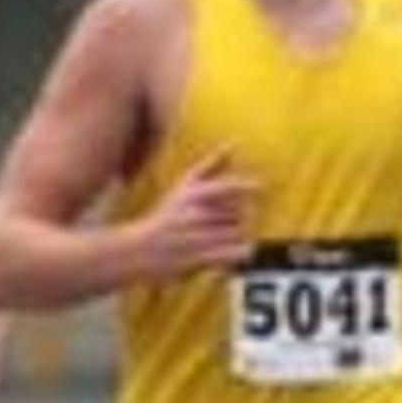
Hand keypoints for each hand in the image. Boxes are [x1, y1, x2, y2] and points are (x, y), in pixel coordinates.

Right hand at [121, 148, 258, 283]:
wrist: (140, 250)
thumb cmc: (168, 215)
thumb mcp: (184, 186)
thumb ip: (211, 165)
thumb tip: (235, 144)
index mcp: (193, 194)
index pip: (230, 186)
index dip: (248, 187)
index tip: (261, 188)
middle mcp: (197, 214)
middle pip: (240, 213)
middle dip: (239, 217)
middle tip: (223, 223)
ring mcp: (200, 237)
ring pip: (240, 233)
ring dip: (237, 236)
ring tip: (221, 238)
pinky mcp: (203, 258)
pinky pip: (238, 253)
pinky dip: (240, 252)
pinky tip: (229, 251)